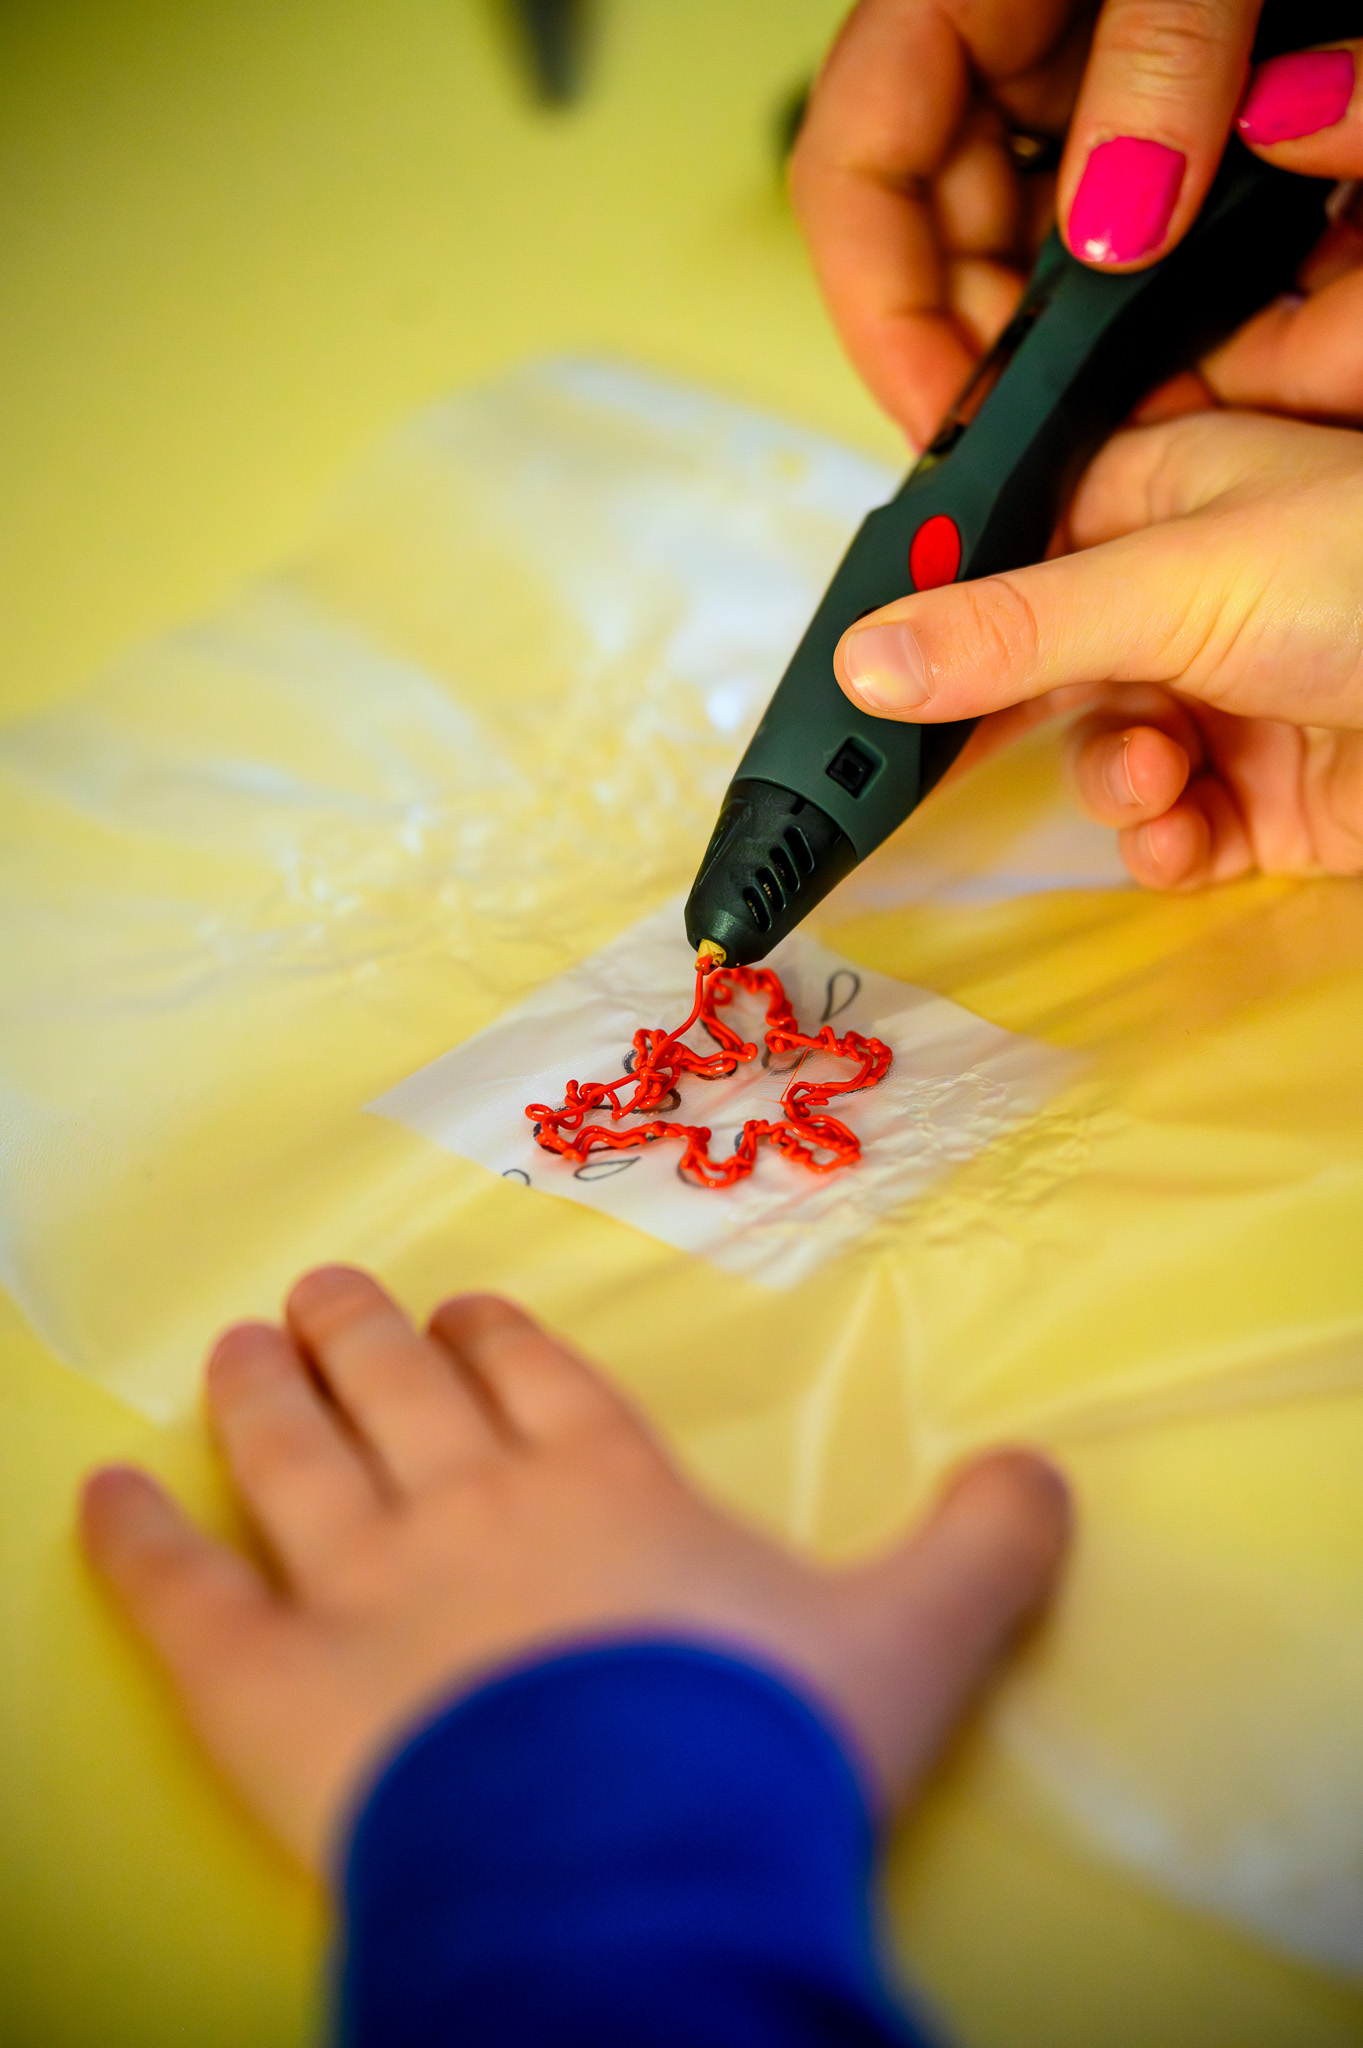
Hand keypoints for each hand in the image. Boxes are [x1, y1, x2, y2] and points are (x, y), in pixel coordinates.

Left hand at [80, 1267, 1068, 1869]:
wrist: (633, 1862)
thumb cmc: (763, 1743)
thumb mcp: (911, 1640)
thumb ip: (983, 1547)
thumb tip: (1047, 1475)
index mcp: (603, 1487)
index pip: (532, 1381)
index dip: (490, 1341)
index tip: (456, 1314)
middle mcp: (470, 1506)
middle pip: (399, 1394)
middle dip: (361, 1338)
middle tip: (325, 1292)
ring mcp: (357, 1586)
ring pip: (295, 1457)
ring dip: (262, 1395)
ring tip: (238, 1346)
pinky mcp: (267, 1688)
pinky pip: (184, 1598)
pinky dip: (137, 1546)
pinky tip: (97, 1499)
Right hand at [791, 1, 1360, 444]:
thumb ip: (1156, 72)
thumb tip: (1115, 237)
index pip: (852, 187)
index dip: (883, 325)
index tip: (948, 423)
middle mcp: (983, 41)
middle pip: (932, 239)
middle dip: (990, 350)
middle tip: (1061, 438)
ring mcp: (1051, 71)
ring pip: (1017, 243)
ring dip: (1065, 335)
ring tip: (1133, 394)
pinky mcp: (1125, 92)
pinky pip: (1097, 215)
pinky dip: (1129, 287)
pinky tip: (1169, 330)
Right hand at [834, 409, 1362, 886]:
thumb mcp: (1180, 586)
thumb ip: (1013, 630)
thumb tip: (868, 658)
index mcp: (1166, 495)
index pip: (1010, 549)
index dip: (944, 614)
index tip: (878, 678)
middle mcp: (1194, 595)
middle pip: (1043, 667)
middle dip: (1014, 722)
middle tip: (951, 762)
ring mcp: (1231, 697)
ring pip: (1099, 759)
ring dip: (1111, 785)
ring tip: (1158, 780)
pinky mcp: (1266, 798)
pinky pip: (1167, 830)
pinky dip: (1165, 843)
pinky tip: (1192, 834)